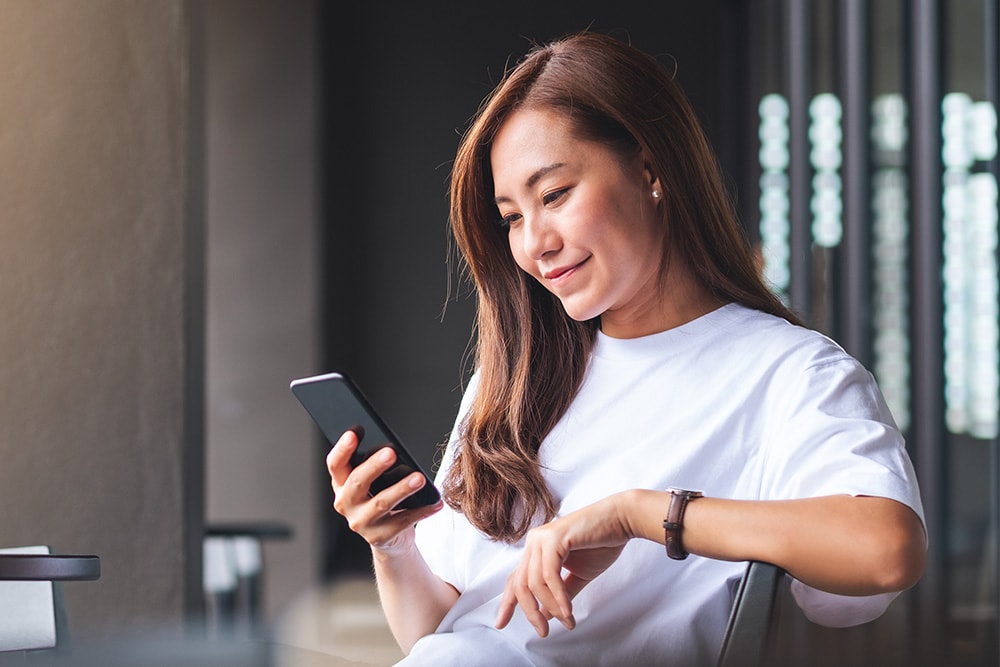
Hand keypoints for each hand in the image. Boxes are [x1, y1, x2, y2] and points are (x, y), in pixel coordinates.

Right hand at [327, 430, 441, 554]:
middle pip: (357, 482)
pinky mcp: (379, 536)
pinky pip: (403, 521)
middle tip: (391, 452)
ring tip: (419, 478)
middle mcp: (346, 503)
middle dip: (374, 466)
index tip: (354, 433)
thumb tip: (393, 447)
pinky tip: (435, 503)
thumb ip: (374, 467)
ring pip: (381, 503)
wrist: (389, 539)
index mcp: (342, 485)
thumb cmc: (381, 501)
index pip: (335, 464)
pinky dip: (422, 511)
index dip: (342, 449)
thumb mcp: (372, 484)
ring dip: (402, 489)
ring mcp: (361, 522)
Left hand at [495, 493, 631, 636]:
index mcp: (536, 549)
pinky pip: (550, 575)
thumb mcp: (578, 575)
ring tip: (567, 622)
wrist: (621, 520)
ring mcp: (542, 538)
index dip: (507, 603)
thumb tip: (546, 616)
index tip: (500, 624)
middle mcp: (534, 541)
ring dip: (551, 607)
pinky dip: (558, 597)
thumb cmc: (601, 544)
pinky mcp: (554, 538)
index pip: (516, 579)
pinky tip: (568, 611)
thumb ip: (560, 594)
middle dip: (530, 612)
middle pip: (520, 584)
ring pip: (534, 582)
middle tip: (543, 632)